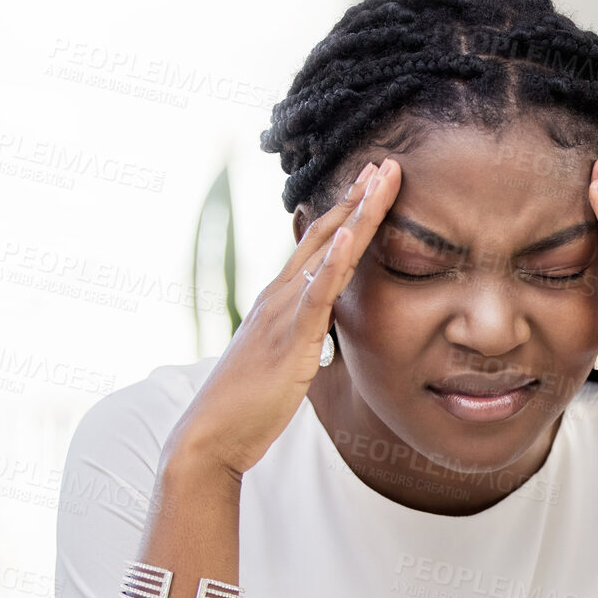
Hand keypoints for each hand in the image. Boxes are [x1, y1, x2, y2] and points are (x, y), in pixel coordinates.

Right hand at [166, 158, 402, 480]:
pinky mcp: (289, 339)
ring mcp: (282, 313)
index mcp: (278, 301)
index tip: (371, 183)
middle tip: (385, 162)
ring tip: (381, 178)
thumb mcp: (282, 364)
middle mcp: (279, 296)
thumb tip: (319, 336)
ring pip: (327, 253)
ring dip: (357, 213)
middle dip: (357, 197)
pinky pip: (316, 294)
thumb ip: (302, 340)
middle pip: (325, 235)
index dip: (346, 212)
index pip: (319, 245)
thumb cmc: (246, 407)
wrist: (211, 435)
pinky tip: (351, 235)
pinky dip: (334, 262)